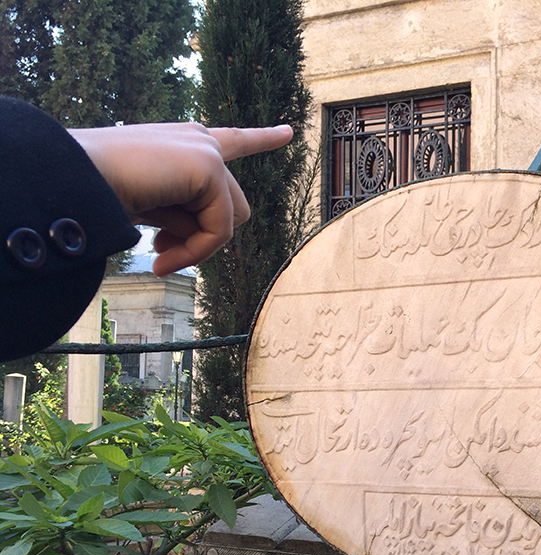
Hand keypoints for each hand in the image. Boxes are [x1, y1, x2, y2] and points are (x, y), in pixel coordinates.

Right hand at [68, 122, 293, 275]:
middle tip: (161, 255)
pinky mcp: (207, 166)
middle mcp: (198, 139)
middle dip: (203, 239)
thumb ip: (187, 213)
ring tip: (157, 254)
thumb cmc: (101, 193)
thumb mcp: (152, 205)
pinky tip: (161, 255)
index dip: (261, 138)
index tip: (288, 132)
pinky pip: (220, 230)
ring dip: (196, 247)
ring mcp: (205, 149)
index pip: (232, 141)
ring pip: (230, 221)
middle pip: (234, 208)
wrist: (72, 179)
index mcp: (183, 142)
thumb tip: (212, 239)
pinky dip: (196, 250)